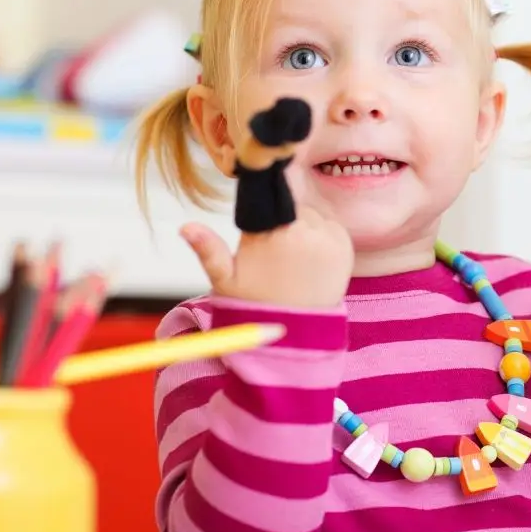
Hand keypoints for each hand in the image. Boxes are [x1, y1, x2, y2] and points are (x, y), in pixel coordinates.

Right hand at [180, 206, 352, 308]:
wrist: (295, 330)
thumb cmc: (255, 302)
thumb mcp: (225, 279)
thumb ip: (207, 249)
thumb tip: (185, 226)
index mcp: (269, 234)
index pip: (269, 201)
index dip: (265, 215)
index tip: (262, 233)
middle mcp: (301, 231)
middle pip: (291, 207)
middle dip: (283, 223)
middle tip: (277, 256)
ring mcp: (327, 238)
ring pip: (312, 215)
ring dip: (304, 229)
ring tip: (294, 261)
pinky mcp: (345, 246)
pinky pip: (332, 227)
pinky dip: (324, 238)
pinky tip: (311, 262)